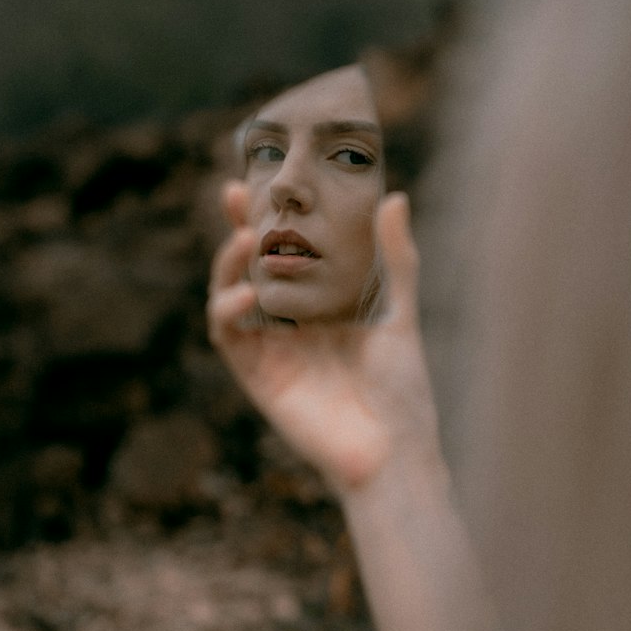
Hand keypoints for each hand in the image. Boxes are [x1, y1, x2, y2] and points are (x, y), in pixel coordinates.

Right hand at [207, 184, 442, 492]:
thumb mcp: (400, 313)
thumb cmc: (402, 389)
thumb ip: (396, 258)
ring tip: (245, 238)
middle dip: (236, 229)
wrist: (393, 450)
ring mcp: (270, 349)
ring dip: (227, 265)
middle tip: (234, 193)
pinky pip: (229, 338)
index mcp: (321, 306)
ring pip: (229, 296)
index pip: (287, 252)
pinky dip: (228, 312)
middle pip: (251, 268)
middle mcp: (290, 324)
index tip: (262, 179)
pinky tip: (243, 294)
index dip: (270, 217)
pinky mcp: (257, 377)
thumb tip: (395, 196)